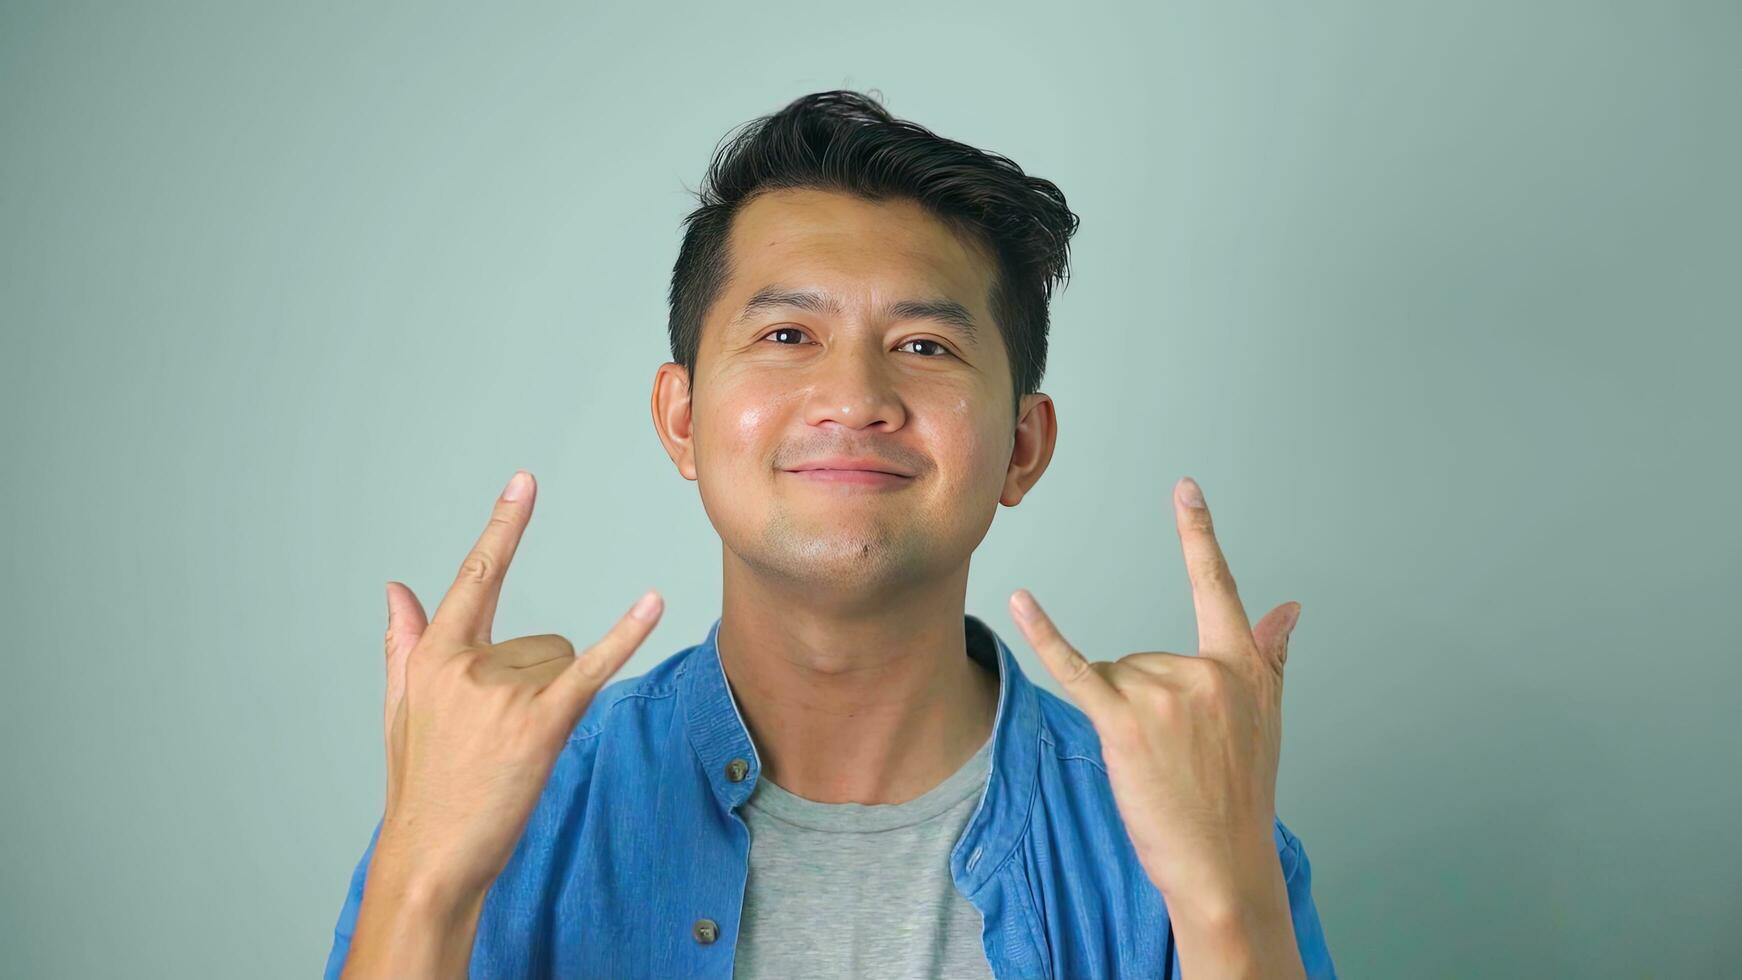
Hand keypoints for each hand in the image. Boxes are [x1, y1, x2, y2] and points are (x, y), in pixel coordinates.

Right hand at [375, 469, 663, 898]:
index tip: (526, 482)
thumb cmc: (422, 787)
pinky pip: (592, 667)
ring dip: (555, 702)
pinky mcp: (540, 721)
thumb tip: (396, 588)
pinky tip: (652, 603)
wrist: (432, 858)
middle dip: (538, 687)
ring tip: (517, 751)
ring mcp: (504, 691)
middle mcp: (468, 664)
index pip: (476, 578)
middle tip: (504, 743)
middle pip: (542, 642)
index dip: (504, 528)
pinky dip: (626, 636)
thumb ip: (405, 643)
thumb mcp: (402, 710)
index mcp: (434, 656)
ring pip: (564, 664)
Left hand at [1008, 476, 1300, 913]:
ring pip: (1115, 679)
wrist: (1222, 865)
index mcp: (1242, 666)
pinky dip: (1044, 636)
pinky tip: (1021, 600)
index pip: (1217, 587)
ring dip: (1123, 722)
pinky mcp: (1123, 721)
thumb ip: (1271, 654)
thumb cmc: (1239, 798)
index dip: (1199, 535)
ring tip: (1157, 767)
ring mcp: (1163, 693)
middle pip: (1142, 657)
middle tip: (1176, 759)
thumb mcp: (1265, 720)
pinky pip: (1075, 668)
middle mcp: (1206, 670)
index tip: (1184, 489)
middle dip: (1146, 707)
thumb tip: (1290, 606)